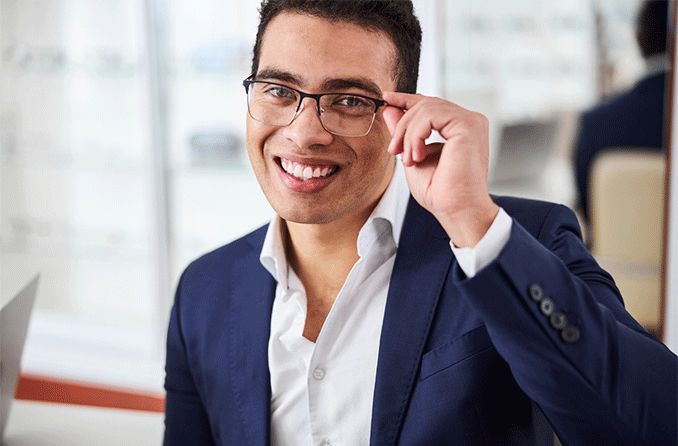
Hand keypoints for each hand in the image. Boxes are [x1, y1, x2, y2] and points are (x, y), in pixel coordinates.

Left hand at [382, 92, 498, 246]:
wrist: (456, 210)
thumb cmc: (441, 192)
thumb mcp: (413, 155)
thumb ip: (404, 132)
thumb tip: (390, 108)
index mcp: (460, 128)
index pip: (431, 104)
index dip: (406, 99)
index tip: (386, 99)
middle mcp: (469, 121)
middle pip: (426, 104)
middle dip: (403, 125)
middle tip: (394, 150)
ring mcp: (471, 121)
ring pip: (426, 108)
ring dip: (408, 134)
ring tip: (409, 159)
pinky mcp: (468, 125)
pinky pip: (431, 115)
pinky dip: (416, 135)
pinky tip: (417, 156)